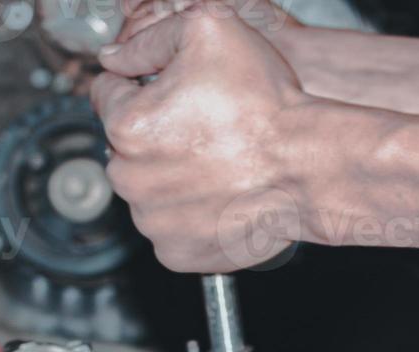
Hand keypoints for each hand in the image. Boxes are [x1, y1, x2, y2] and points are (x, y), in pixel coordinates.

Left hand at [93, 5, 307, 271]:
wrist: (310, 170)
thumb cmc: (268, 109)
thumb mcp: (209, 31)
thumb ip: (150, 38)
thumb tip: (116, 58)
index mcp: (127, 125)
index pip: (108, 94)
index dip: (141, 85)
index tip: (174, 92)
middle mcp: (131, 178)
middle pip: (127, 146)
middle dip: (157, 134)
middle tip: (206, 127)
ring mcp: (153, 222)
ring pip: (148, 189)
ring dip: (173, 177)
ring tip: (218, 162)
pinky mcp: (176, 253)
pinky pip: (171, 229)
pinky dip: (190, 215)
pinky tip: (220, 195)